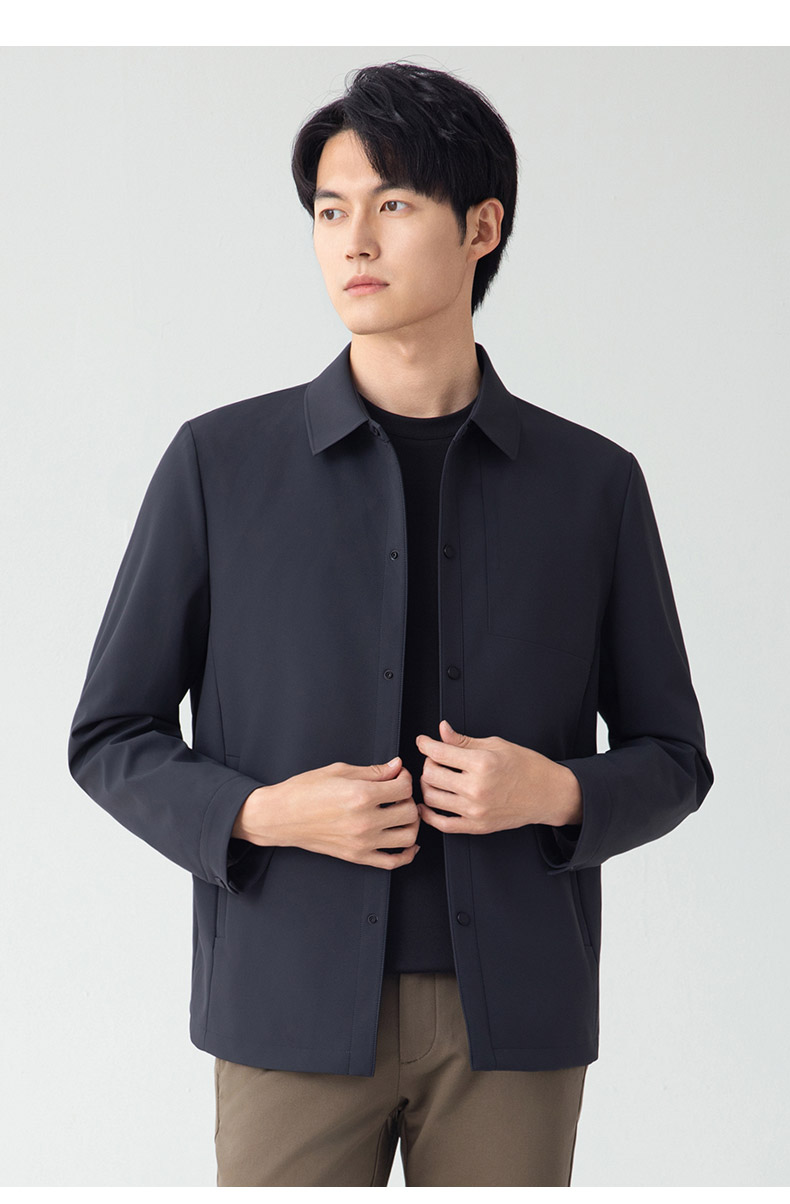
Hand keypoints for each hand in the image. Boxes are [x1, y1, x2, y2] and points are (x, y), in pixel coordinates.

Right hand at [233, 756, 420, 869]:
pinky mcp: (357, 857)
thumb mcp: (339, 771)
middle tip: (398, 794)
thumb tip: (396, 766)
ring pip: (408, 837)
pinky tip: (408, 842)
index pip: (404, 787)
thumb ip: (373, 771)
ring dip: (410, 824)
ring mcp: (362, 842)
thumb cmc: (304, 791)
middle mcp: (365, 821)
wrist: (280, 816)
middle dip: (409, 799)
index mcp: (361, 795)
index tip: (398, 776)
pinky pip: (392, 862)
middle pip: (410, 812)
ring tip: (401, 814)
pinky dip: (406, 854)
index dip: (405, 778)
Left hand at [415, 720, 582, 834]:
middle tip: (434, 759)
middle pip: (431, 775)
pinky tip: (428, 804)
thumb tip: (442, 730)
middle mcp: (476, 788)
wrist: (547, 793)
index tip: (423, 741)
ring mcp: (475, 810)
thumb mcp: (496, 745)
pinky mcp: (477, 826)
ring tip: (434, 778)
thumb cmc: (527, 767)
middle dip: (427, 763)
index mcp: (482, 763)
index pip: (439, 753)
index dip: (425, 744)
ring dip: (427, 786)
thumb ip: (464, 741)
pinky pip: (443, 824)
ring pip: (432, 798)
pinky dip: (429, 814)